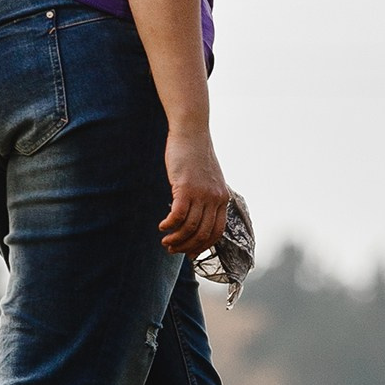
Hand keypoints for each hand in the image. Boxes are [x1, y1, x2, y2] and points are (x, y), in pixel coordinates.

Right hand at [159, 129, 229, 256]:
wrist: (191, 132)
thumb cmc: (195, 155)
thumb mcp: (208, 178)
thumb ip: (206, 197)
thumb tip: (197, 216)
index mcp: (222, 198)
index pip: (216, 232)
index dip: (203, 246)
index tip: (190, 253)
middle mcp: (215, 199)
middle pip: (202, 234)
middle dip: (186, 247)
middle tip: (172, 250)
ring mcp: (201, 194)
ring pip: (190, 228)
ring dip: (176, 240)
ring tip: (165, 242)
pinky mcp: (186, 188)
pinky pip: (178, 216)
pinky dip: (169, 226)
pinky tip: (162, 227)